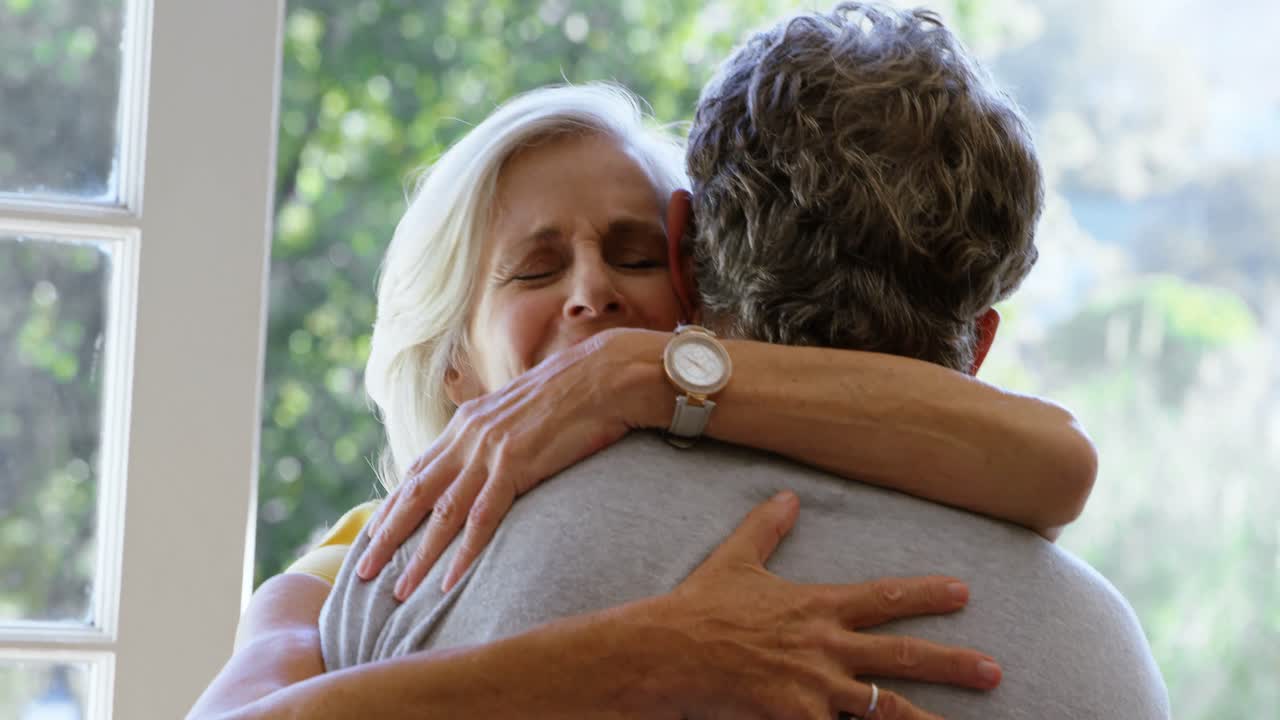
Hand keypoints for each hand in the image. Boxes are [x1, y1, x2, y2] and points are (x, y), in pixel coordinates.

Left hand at [356, 329, 661, 598]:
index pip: (418, 471)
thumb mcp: (522, 410)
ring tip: (398, 591)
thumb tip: (495, 451)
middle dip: (386, 536)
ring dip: (417, 556)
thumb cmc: (574, 394)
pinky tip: (448, 580)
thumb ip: (500, 431)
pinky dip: (463, 552)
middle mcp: (469, 436)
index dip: (393, 505)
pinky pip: (482, 517)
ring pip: (442, 514)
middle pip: (416, 495)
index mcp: (467, 423)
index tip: (373, 535)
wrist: (604, 375)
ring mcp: (490, 450)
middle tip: (362, 571)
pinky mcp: (516, 464)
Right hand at [646, 491, 1001, 719]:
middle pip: (900, 657)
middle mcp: (824, 646)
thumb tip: (787, 497)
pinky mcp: (795, 716)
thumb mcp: (734, 559)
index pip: (884, 597)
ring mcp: (814, 686)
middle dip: (952, 664)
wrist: (664, 649)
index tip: (964, 592)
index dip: (927, 595)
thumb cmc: (698, 606)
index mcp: (816, 606)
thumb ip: (766, 530)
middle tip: (995, 671)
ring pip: (883, 709)